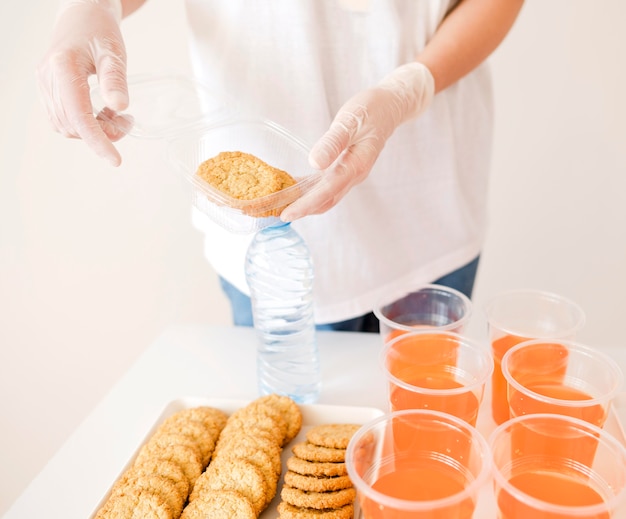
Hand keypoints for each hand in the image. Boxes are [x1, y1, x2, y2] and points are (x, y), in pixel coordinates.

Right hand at [37, 0, 129, 165]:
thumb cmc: (99, 30)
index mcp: (62, 68)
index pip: (79, 116)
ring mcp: (44, 86)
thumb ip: (116, 79)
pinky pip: (63, 119)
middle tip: (127, 122)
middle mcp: (47, 79)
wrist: (82, 16)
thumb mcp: (114, 52)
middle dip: (103, 133)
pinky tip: (101, 113)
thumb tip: (120, 107)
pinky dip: (85, 124)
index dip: (98, 142)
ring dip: (95, 130)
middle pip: (74, 125)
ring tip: (116, 115)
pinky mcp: (47, 91)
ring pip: (67, 126)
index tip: (116, 160)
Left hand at [280, 62, 434, 221]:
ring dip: (306, 205)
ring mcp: (351, 174)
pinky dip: (311, 192)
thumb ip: (333, 142)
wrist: (390, 107)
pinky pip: (327, 187)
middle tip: (278, 216)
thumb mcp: (350, 121)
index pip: (327, 191)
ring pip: (327, 197)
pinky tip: (295, 190)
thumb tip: (315, 163)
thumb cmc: (371, 109)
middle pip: (326, 201)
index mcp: (356, 165)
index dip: (306, 204)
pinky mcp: (346, 169)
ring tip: (283, 207)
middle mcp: (354, 175)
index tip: (287, 214)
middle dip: (302, 211)